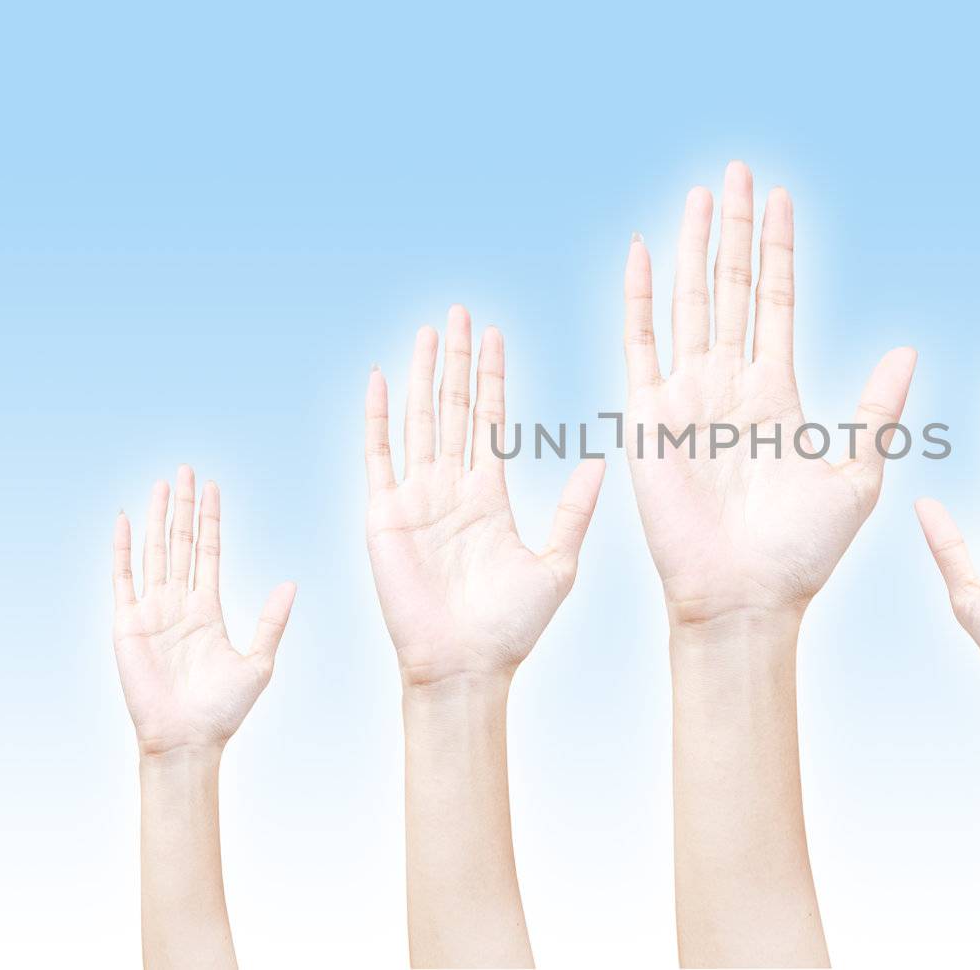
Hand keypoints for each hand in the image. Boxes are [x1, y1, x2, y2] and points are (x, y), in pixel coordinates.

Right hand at [112, 466, 295, 755]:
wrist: (189, 740)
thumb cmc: (223, 710)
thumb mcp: (259, 662)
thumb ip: (272, 621)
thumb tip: (290, 583)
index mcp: (208, 610)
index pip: (210, 552)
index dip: (212, 519)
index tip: (213, 487)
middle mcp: (178, 604)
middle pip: (182, 543)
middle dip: (184, 506)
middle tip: (186, 469)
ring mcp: (152, 612)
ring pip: (155, 552)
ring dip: (158, 517)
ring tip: (162, 483)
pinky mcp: (128, 625)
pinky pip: (123, 579)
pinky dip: (122, 549)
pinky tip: (125, 520)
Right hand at [365, 307, 605, 686]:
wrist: (466, 668)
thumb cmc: (511, 629)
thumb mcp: (558, 563)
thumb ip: (574, 510)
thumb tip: (601, 460)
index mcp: (489, 495)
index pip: (491, 420)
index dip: (493, 376)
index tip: (495, 333)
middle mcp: (452, 488)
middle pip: (454, 407)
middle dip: (458, 359)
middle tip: (459, 311)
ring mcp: (417, 498)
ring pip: (420, 420)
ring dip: (424, 374)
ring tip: (429, 330)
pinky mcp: (385, 515)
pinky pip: (379, 455)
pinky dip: (378, 416)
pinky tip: (379, 377)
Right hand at [622, 160, 916, 626]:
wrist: (745, 598)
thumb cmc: (802, 553)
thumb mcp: (856, 477)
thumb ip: (877, 412)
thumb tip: (907, 349)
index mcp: (776, 394)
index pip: (778, 301)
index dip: (780, 249)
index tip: (782, 198)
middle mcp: (730, 385)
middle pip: (733, 286)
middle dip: (736, 229)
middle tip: (737, 171)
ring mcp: (687, 396)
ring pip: (690, 301)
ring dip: (695, 246)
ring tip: (701, 193)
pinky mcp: (649, 416)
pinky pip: (640, 343)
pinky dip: (638, 296)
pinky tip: (641, 250)